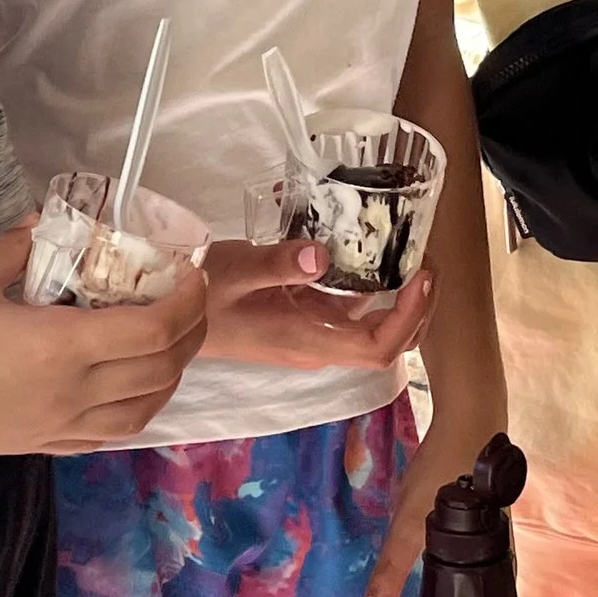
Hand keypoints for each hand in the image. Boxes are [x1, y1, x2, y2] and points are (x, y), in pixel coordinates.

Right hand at [0, 220, 208, 458]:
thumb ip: (19, 245)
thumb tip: (46, 219)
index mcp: (61, 348)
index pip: (152, 330)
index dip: (185, 302)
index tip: (192, 272)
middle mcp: (73, 393)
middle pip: (161, 369)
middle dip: (190, 331)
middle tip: (192, 297)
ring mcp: (60, 426)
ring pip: (145, 410)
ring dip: (172, 374)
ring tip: (174, 341)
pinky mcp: (43, 445)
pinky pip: (111, 434)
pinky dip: (139, 408)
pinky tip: (135, 385)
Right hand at [201, 241, 436, 369]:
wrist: (172, 317)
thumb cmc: (201, 297)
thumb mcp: (234, 271)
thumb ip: (278, 264)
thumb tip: (323, 256)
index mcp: (308, 340)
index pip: (377, 347)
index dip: (408, 317)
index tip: (421, 276)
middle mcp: (319, 344)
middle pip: (386, 340)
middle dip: (417, 306)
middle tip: (426, 258)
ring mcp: (314, 333)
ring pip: (372, 325)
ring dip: (399, 295)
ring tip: (409, 249)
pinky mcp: (305, 318)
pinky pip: (350, 308)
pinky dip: (371, 284)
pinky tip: (370, 249)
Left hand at [359, 404, 499, 596]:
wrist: (471, 416)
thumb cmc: (446, 471)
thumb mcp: (410, 522)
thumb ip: (392, 568)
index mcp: (478, 563)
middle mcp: (486, 552)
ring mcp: (484, 532)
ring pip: (463, 577)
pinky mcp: (476, 514)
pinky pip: (460, 553)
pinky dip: (441, 570)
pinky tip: (427, 565)